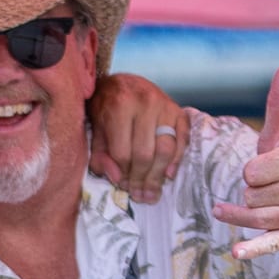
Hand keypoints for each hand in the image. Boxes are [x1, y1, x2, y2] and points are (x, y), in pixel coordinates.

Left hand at [88, 72, 188, 202]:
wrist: (122, 84)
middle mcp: (145, 104)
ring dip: (158, 175)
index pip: (123, 152)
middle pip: (145, 154)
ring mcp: (165, 106)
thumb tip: (117, 179)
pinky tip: (168, 175)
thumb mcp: (96, 129)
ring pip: (165, 149)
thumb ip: (101, 155)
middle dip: (141, 179)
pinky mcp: (179, 110)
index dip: (122, 174)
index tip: (122, 187)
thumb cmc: (105, 109)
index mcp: (119, 107)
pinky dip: (177, 160)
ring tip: (151, 191)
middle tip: (139, 195)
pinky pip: (183, 139)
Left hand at [213, 65, 278, 260]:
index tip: (259, 169)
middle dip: (249, 193)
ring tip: (230, 210)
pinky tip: (236, 253)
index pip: (254, 171)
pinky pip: (273, 242)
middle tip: (261, 189)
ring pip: (256, 218)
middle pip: (253, 196)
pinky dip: (254, 249)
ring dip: (239, 215)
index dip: (251, 171)